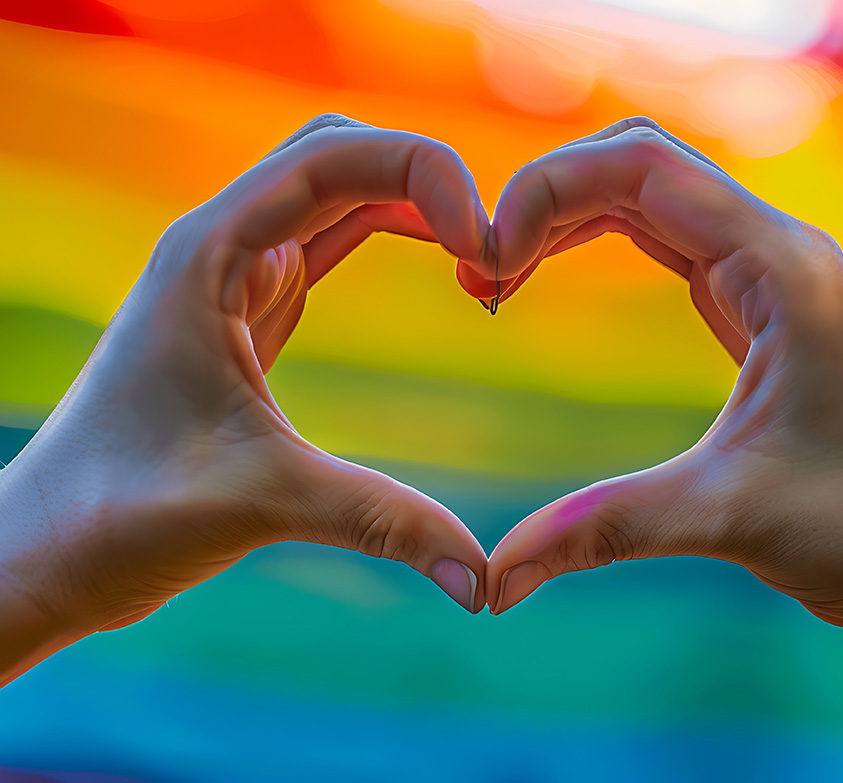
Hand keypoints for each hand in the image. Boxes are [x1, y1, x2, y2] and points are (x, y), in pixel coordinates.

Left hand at [0, 115, 490, 682]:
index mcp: (207, 256)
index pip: (328, 160)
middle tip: (491, 239)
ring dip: (410, 203)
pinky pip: (331, 244)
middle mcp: (219, 248)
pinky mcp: (249, 317)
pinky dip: (389, 237)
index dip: (420, 175)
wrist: (47, 550)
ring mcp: (234, 279)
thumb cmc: (118, 516)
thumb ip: (380, 522)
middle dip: (422, 174)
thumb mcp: (259, 502)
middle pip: (336, 155)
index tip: (483, 241)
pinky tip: (437, 264)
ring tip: (479, 250)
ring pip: (335, 193)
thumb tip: (482, 581)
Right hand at [462, 118, 842, 731]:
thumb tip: (492, 581)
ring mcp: (766, 271)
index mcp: (781, 269)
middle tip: (479, 262)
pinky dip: (592, 239)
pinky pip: (659, 237)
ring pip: (647, 194)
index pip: (644, 169)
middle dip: (548, 194)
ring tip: (496, 271)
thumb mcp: (721, 519)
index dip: (549, 191)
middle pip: (639, 162)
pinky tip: (546, 274)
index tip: (486, 257)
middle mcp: (777, 250)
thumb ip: (600, 531)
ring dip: (565, 214)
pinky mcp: (752, 303)